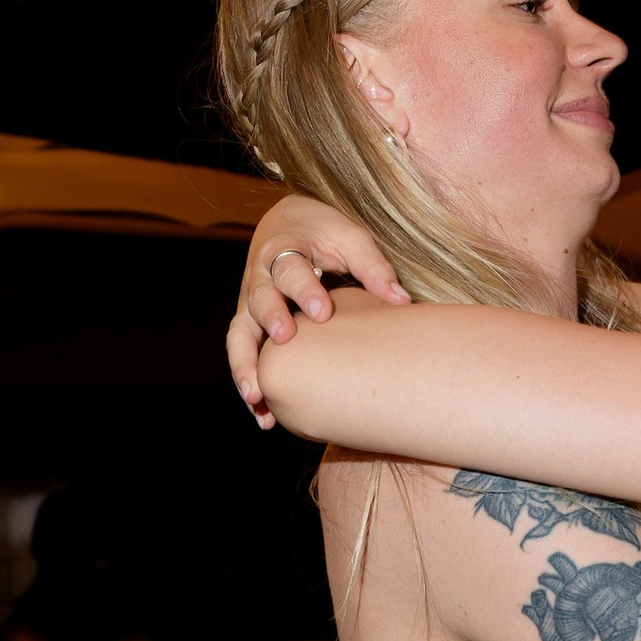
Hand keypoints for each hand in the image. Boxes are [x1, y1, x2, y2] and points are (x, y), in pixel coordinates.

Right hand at [229, 195, 407, 424]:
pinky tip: (261, 416)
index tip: (323, 311)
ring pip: (239, 334)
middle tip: (285, 339)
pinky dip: (249, 384)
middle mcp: (260, 278)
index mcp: (284, 250)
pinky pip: (242, 355)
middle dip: (271, 319)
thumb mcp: (349, 237)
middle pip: (259, 299)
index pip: (291, 269)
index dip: (305, 289)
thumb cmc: (324, 233)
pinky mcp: (250, 325)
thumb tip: (401, 300)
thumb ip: (372, 266)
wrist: (288, 223)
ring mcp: (251, 304)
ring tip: (257, 395)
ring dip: (246, 365)